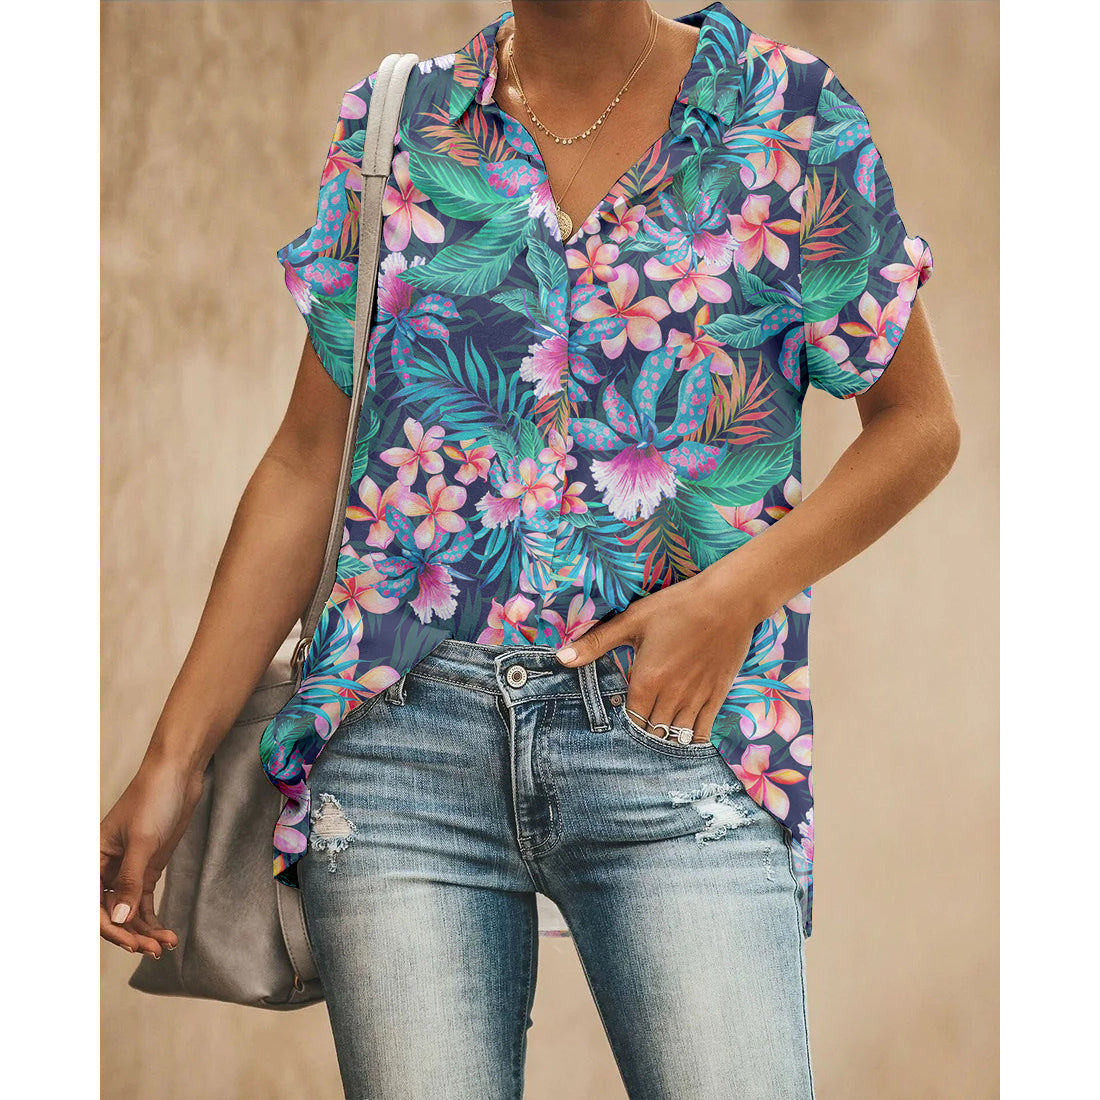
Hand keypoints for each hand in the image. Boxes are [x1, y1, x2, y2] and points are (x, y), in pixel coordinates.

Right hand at [100, 756, 204, 957]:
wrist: (179, 774)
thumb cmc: (154, 798)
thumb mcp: (142, 840)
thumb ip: (129, 880)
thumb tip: (118, 919)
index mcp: (93, 858)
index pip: (92, 904)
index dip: (109, 928)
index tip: (130, 943)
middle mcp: (105, 868)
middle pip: (111, 913)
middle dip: (130, 934)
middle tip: (152, 950)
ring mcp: (127, 869)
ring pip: (128, 911)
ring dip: (145, 930)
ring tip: (165, 945)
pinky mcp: (147, 868)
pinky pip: (143, 902)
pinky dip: (153, 919)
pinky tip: (166, 934)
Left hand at [554, 572, 764, 744]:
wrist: (729, 601)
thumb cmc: (678, 606)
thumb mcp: (633, 620)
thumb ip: (596, 643)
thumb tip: (561, 658)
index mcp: (646, 680)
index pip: (629, 721)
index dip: (622, 729)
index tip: (616, 731)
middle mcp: (671, 696)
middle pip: (651, 732)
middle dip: (642, 738)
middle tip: (632, 744)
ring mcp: (696, 699)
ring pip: (676, 736)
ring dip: (664, 742)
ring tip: (654, 747)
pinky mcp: (717, 696)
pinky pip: (703, 731)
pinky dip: (692, 742)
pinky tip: (684, 746)